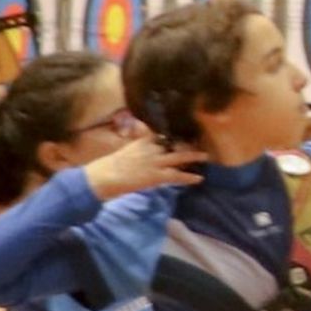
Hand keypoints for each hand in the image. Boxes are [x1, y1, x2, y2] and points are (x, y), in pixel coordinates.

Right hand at [85, 136, 205, 200]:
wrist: (104, 177)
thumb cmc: (108, 167)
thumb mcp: (123, 152)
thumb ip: (134, 148)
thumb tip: (136, 149)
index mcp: (141, 141)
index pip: (159, 134)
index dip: (170, 134)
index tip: (180, 132)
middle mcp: (150, 148)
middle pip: (172, 142)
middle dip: (185, 143)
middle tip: (198, 141)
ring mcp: (155, 162)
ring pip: (178, 157)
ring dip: (193, 156)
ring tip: (206, 157)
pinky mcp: (156, 175)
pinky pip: (177, 176)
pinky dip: (189, 177)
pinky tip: (199, 178)